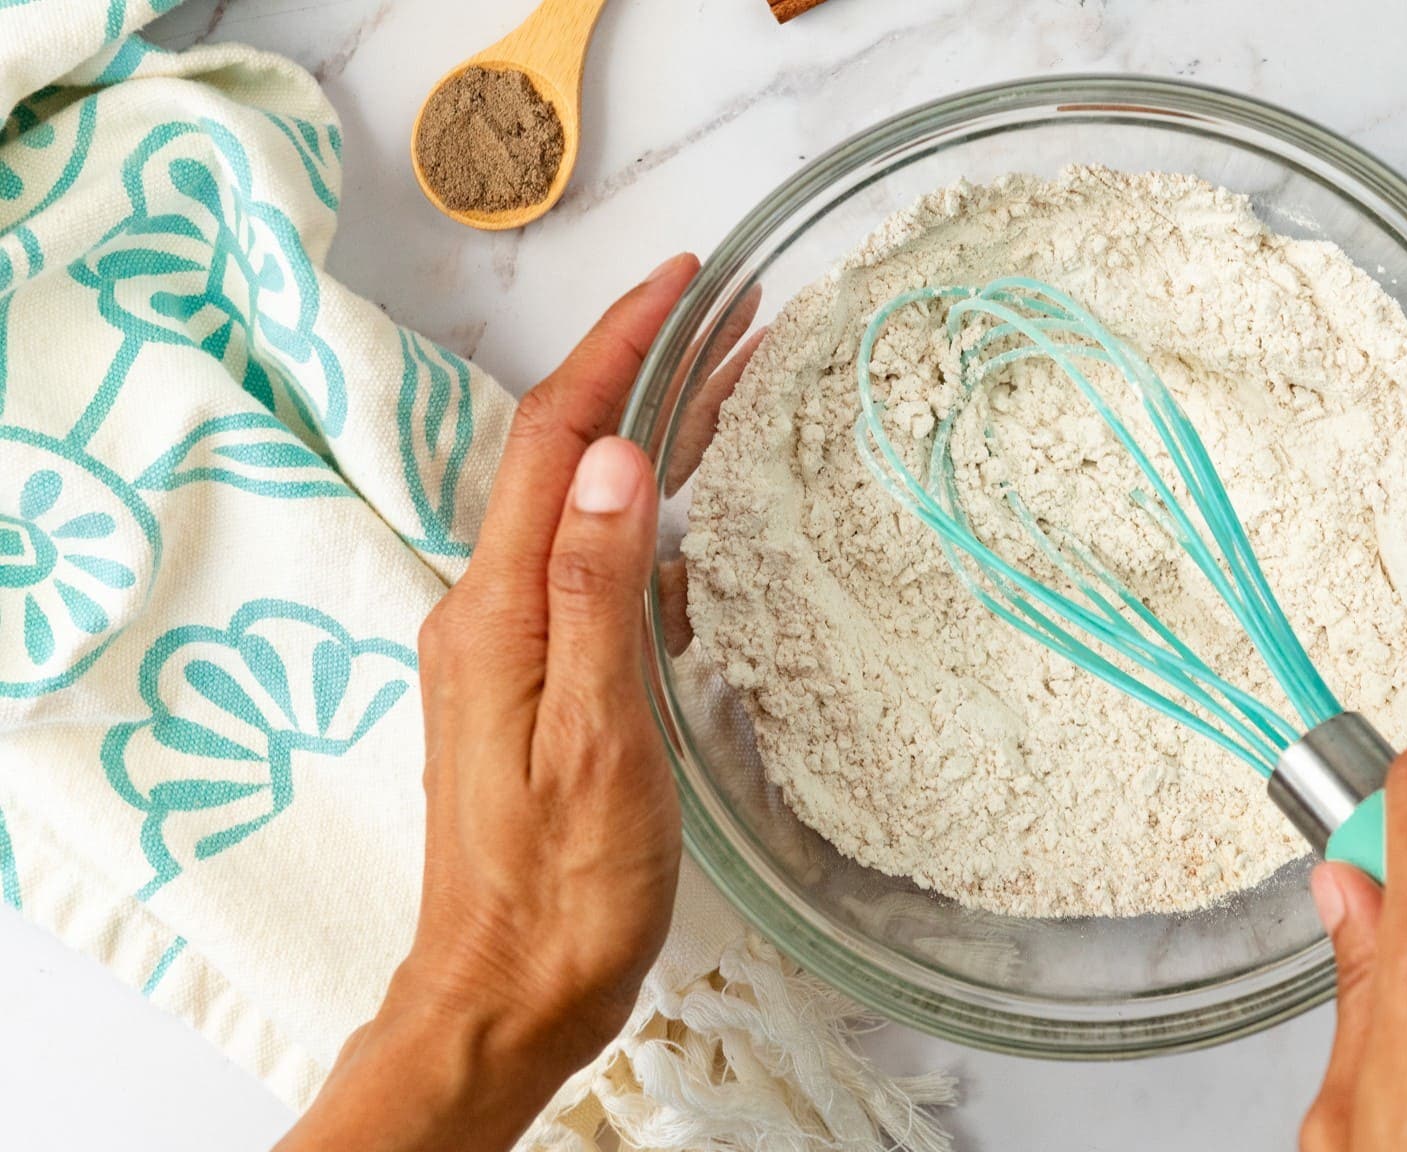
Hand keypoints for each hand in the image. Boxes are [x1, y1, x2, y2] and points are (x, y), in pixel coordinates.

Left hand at [278, 253, 753, 1151]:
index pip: (555, 438)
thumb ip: (596, 593)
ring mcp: (511, 647)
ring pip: (584, 508)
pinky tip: (706, 528)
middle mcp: (491, 610)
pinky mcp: (538, 684)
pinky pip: (596, 570)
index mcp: (497, 610)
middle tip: (735, 313)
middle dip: (646, 372)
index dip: (619, 347)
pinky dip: (653, 523)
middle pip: (567, 458)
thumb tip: (616, 457)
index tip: (686, 279)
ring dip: (655, 439)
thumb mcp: (594, 738)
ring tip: (736, 387)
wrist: (509, 994)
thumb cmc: (560, 888)